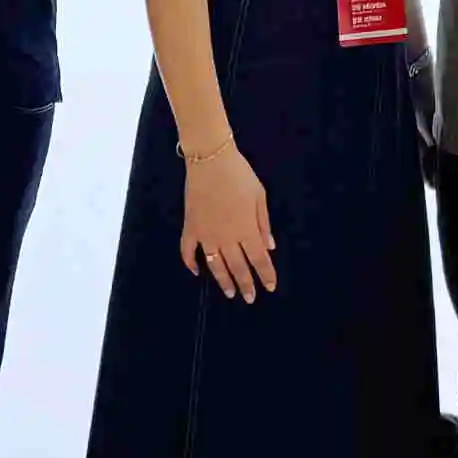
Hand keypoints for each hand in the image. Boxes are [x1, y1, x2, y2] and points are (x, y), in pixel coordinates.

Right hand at [179, 145, 276, 301]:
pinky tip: (196, 271)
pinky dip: (191, 263)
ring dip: (223, 280)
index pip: (259, 259)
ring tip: (229, 292)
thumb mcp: (259, 195)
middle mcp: (226, 237)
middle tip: (249, 298)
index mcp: (246, 229)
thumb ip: (263, 223)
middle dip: (245, 284)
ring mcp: (206, 234)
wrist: (210, 159)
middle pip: (238, 267)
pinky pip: (188, 251)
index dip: (265, 275)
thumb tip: (269, 246)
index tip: (269, 288)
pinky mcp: (190, 228)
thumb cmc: (239, 174)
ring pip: (215, 265)